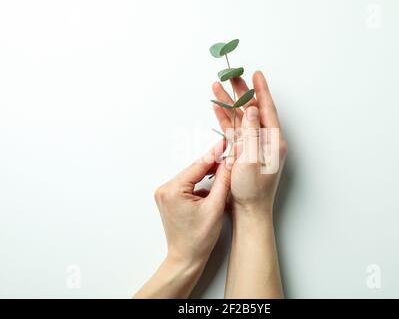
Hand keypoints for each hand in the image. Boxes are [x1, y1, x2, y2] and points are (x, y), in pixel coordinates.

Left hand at [155, 141, 230, 264]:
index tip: (226, 143)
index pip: (198, 165)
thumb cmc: (198, 239)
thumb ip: (222, 181)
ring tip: (225, 171)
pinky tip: (214, 186)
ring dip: (207, 175)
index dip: (215, 154)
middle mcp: (164, 189)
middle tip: (229, 156)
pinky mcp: (169, 199)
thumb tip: (229, 162)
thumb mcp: (215, 207)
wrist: (186, 258)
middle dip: (212, 165)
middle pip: (194, 170)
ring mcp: (165, 194)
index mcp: (173, 190)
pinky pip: (188, 185)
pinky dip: (201, 184)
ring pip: (192, 177)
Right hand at [212, 71, 287, 215]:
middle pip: (252, 110)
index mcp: (273, 141)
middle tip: (231, 76)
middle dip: (240, 92)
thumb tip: (252, 110)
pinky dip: (224, 120)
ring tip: (216, 88)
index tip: (256, 73)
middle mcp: (264, 141)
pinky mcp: (242, 152)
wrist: (249, 211)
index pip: (267, 109)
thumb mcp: (251, 160)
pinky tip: (216, 108)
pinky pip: (233, 131)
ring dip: (228, 104)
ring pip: (240, 119)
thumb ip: (251, 133)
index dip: (261, 90)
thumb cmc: (252, 191)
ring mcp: (252, 146)